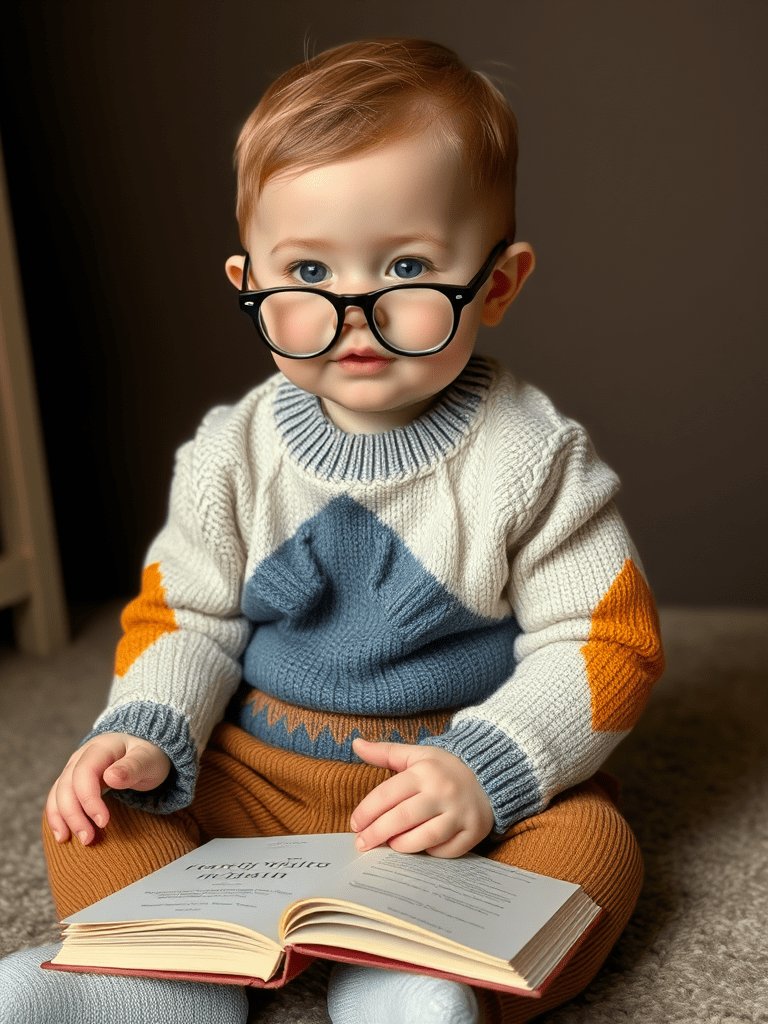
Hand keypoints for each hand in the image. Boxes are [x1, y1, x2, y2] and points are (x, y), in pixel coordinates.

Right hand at [45, 733, 170, 845]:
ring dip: (62, 819)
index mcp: (101, 747)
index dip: (89, 799)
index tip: (103, 822)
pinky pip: (57, 798)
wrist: (144, 750)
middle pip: (67, 785)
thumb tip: (111, 777)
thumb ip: (132, 767)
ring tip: (73, 840)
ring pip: (58, 793)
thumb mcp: (148, 760)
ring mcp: (74, 768)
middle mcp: (82, 756)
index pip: (84, 772)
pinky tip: (63, 835)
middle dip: (73, 815)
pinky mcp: (72, 781)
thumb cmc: (148, 756)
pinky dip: (57, 817)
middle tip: (88, 839)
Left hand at [350, 738, 493, 857]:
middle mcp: (442, 792)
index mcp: (425, 772)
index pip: (388, 794)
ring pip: (424, 837)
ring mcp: (460, 813)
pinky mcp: (474, 831)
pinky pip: (447, 850)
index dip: (367, 811)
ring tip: (389, 845)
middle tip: (362, 843)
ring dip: (401, 845)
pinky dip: (430, 853)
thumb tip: (356, 743)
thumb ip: (385, 752)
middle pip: (402, 818)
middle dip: (377, 833)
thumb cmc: (444, 768)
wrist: (489, 774)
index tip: (355, 824)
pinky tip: (419, 848)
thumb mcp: (416, 754)